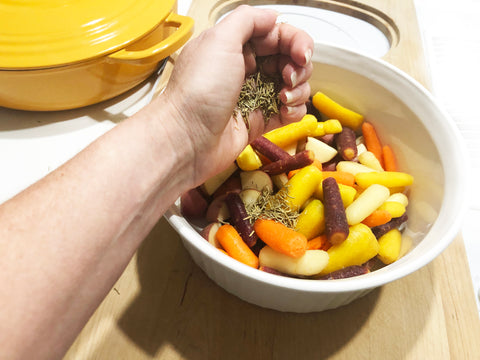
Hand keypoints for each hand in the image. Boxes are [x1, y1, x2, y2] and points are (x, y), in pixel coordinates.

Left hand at [149, 5, 313, 187]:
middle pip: (290, 59)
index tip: (302, 54)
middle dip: (299, 66)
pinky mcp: (260, 120)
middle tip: (289, 77)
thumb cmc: (198, 91)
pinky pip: (290, 111)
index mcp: (235, 46)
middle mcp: (246, 69)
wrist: (187, 138)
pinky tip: (285, 111)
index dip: (295, 41)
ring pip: (294, 85)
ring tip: (284, 97)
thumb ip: (248, 20)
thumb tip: (273, 16)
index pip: (277, 35)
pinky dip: (294, 110)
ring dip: (299, 89)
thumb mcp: (219, 41)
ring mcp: (255, 95)